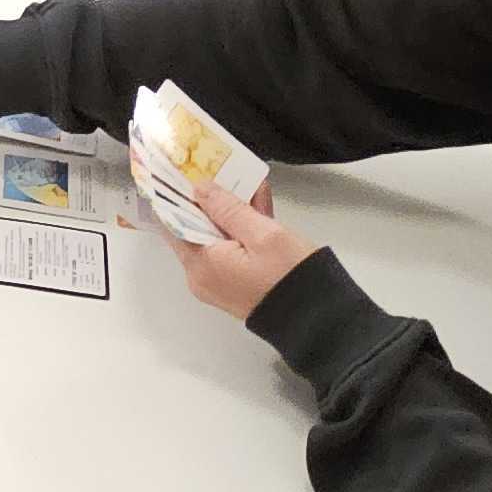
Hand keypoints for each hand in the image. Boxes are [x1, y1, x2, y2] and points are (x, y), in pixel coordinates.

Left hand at [173, 176, 311, 324]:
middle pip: (194, 227)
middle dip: (212, 200)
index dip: (179, 196)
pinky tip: (259, 209)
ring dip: (231, 214)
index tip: (187, 173)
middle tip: (225, 174)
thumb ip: (228, 209)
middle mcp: (202, 276)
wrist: (317, 318)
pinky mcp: (233, 284)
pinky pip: (228, 250)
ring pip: (214, 237)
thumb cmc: (291, 278)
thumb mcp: (263, 234)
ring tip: (253, 189)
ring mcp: (217, 282)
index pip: (174, 222)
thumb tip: (200, 189)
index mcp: (202, 264)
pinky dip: (240, 232)